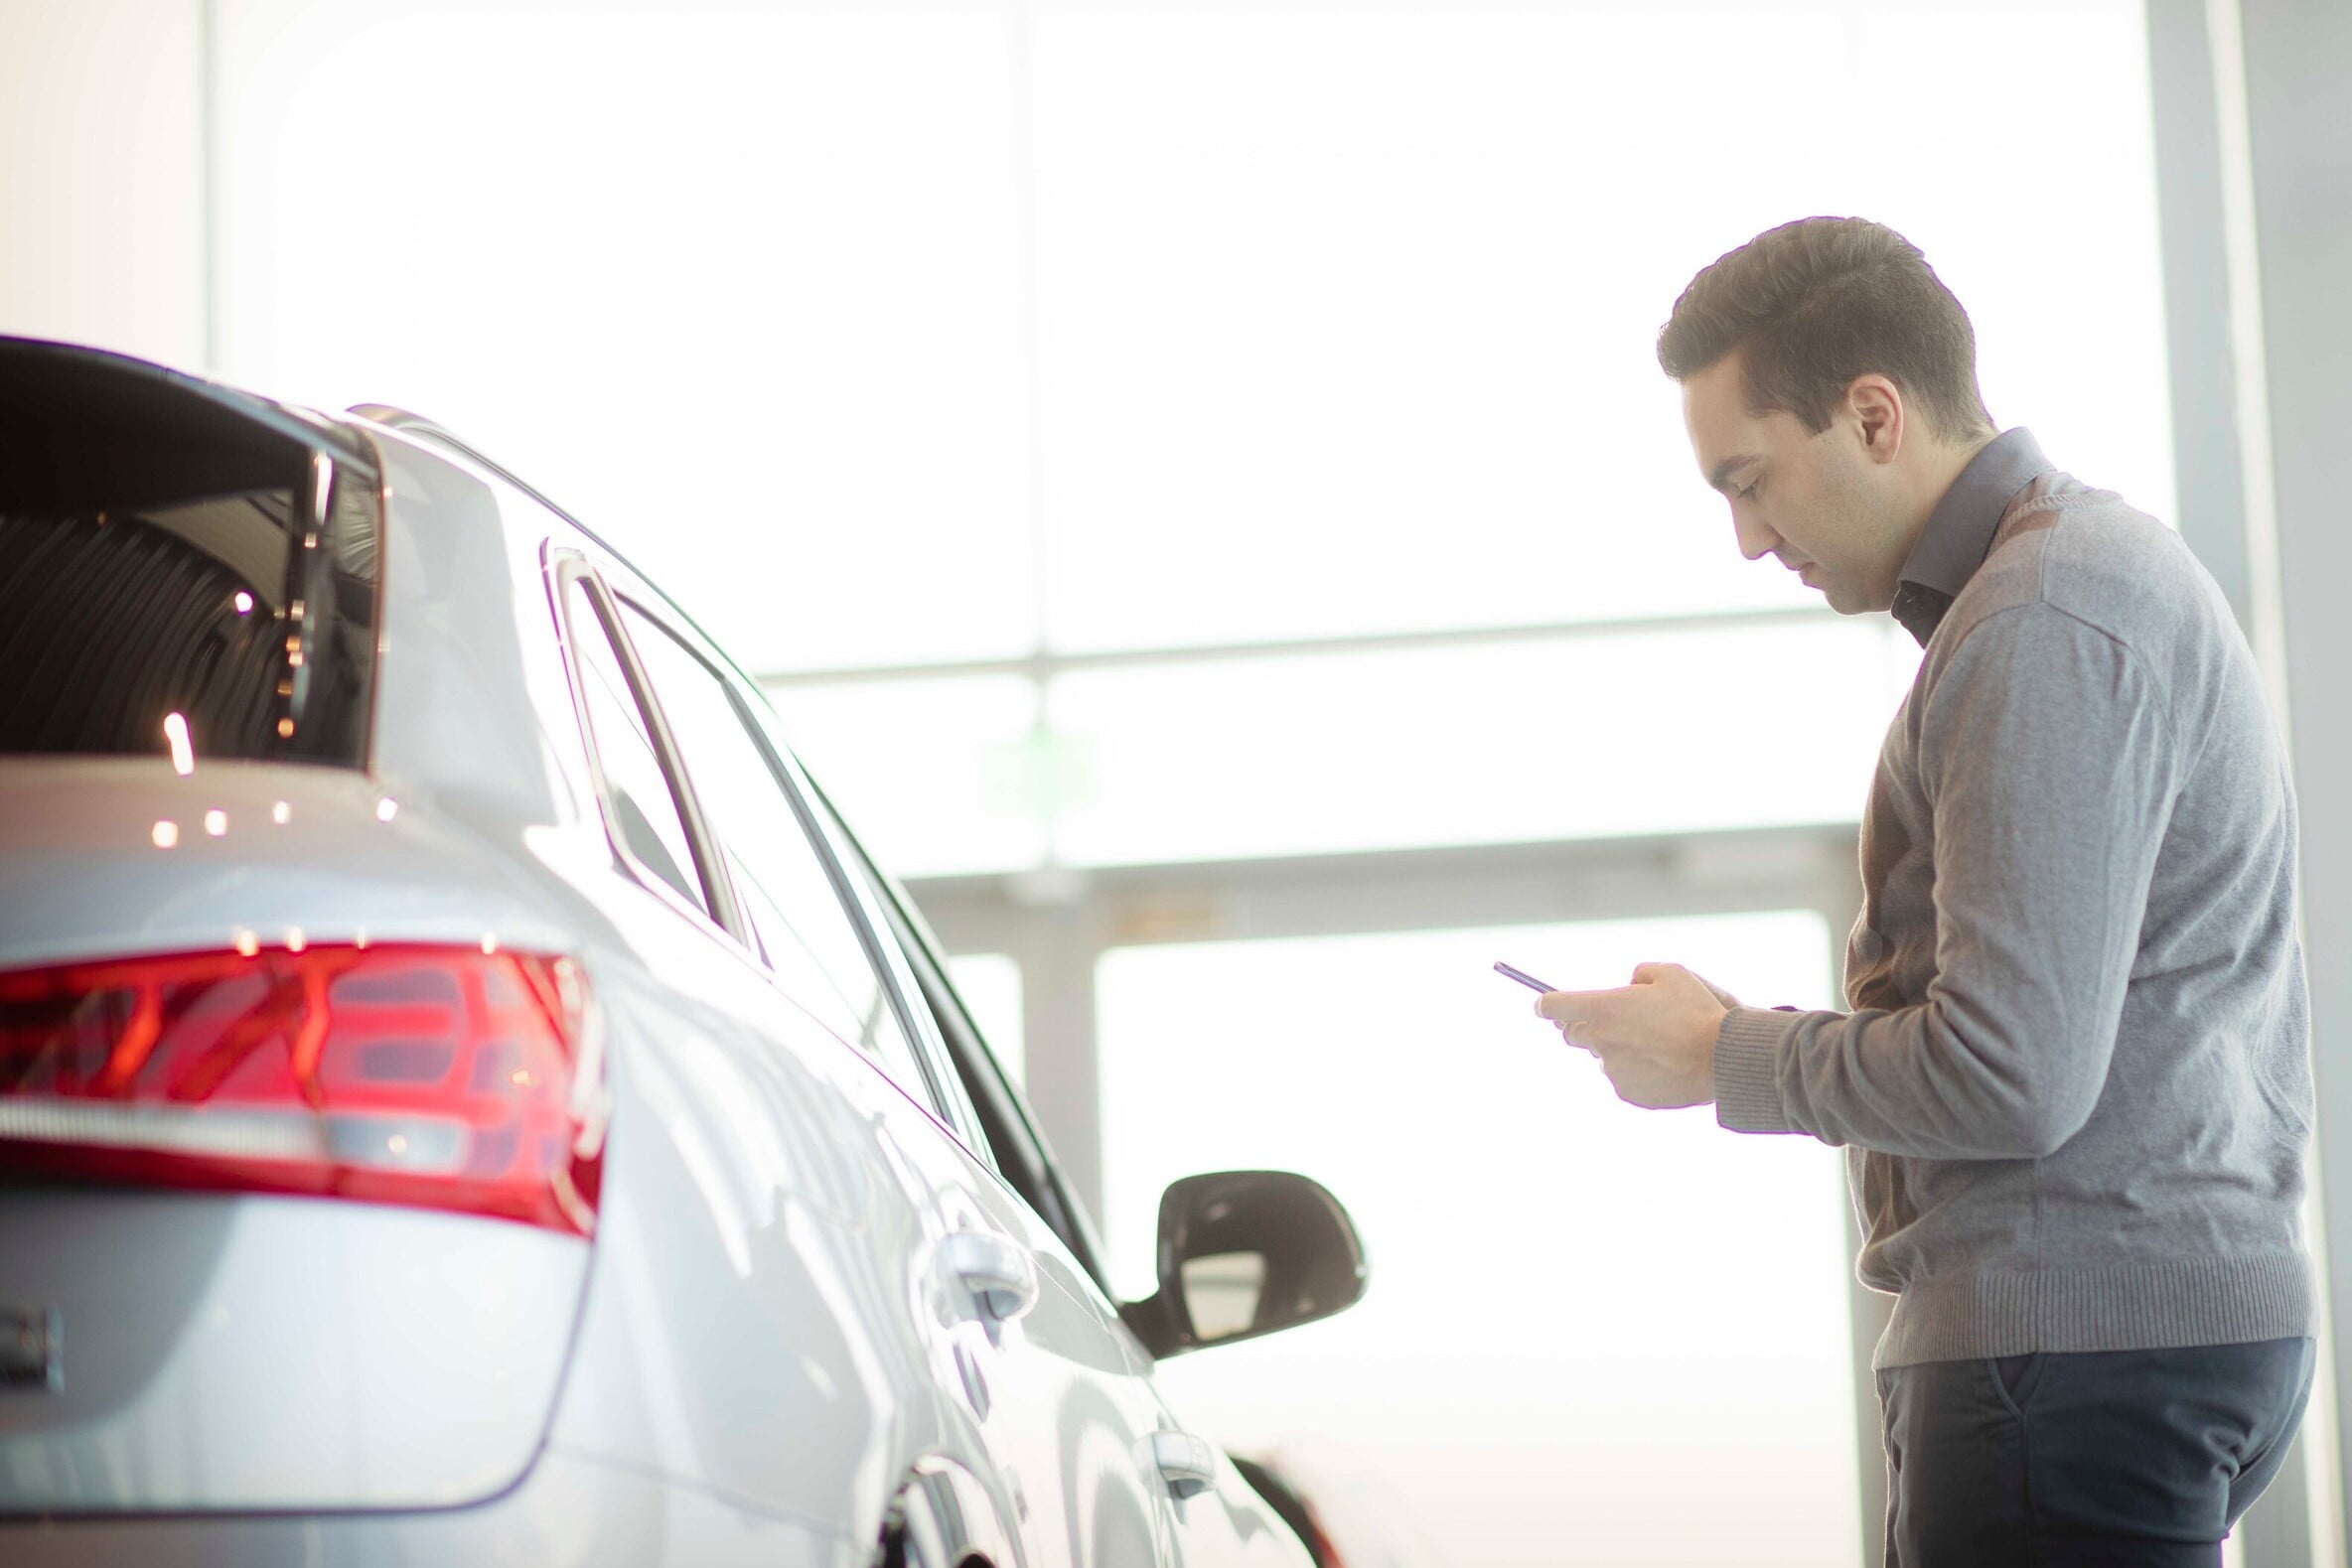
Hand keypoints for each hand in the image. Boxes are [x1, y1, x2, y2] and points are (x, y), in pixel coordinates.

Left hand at [1534, 962, 1732, 1109]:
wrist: (1721, 1059)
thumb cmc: (1697, 1011)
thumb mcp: (1670, 973)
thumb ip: (1640, 974)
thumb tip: (1630, 985)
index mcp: (1602, 1007)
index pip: (1553, 1005)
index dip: (1547, 1004)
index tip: (1544, 1006)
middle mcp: (1599, 1040)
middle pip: (1573, 1034)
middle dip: (1587, 1026)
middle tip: (1615, 1021)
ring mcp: (1612, 1070)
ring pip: (1603, 1057)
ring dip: (1618, 1049)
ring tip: (1656, 1044)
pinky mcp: (1627, 1093)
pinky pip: (1622, 1079)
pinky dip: (1635, 1071)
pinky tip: (1662, 1064)